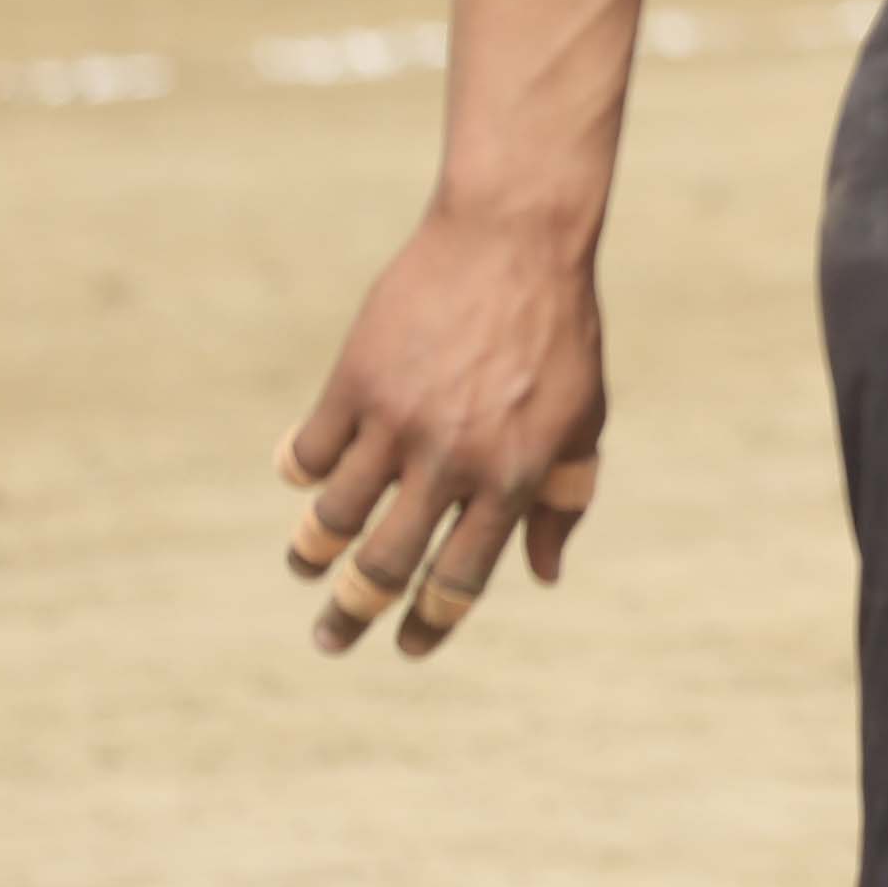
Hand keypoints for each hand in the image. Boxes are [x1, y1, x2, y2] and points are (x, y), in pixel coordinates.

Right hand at [282, 205, 608, 657]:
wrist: (514, 240)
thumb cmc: (558, 334)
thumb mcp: (584, 417)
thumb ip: (563, 498)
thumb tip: (543, 576)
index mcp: (513, 476)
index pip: (460, 577)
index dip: (430, 622)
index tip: (408, 646)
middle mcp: (451, 460)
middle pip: (383, 564)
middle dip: (351, 615)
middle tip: (329, 641)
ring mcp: (397, 423)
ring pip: (331, 519)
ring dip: (311, 554)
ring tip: (307, 566)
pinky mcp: (355, 383)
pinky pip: (310, 452)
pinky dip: (302, 473)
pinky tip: (307, 479)